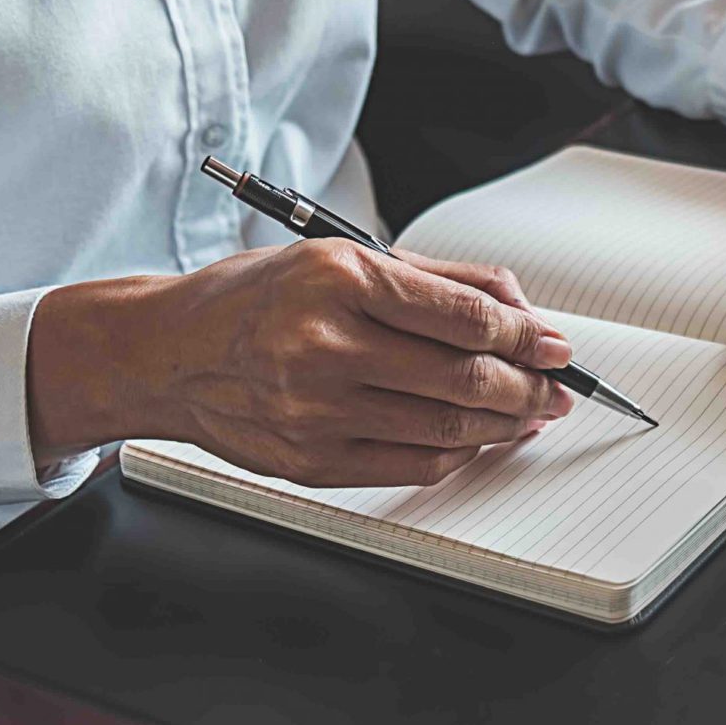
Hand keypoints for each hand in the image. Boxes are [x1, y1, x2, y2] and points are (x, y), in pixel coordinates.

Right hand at [27, 240, 576, 486]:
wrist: (165, 353)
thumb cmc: (254, 299)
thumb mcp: (341, 257)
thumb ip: (435, 279)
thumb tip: (518, 303)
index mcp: (339, 281)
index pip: (463, 317)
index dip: (527, 335)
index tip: (557, 345)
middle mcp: (326, 346)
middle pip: (464, 380)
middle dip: (530, 387)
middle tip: (560, 387)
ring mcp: (316, 411)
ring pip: (448, 429)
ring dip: (507, 425)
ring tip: (531, 413)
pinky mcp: (311, 461)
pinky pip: (414, 466)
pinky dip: (462, 454)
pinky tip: (481, 439)